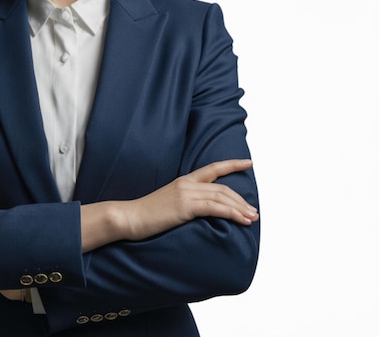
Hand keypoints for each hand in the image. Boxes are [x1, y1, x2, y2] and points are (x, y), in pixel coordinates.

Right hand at [121, 159, 258, 240]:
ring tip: (252, 218)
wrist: (129, 217)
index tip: (248, 162)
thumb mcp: (169, 204)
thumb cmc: (147, 215)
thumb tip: (201, 212)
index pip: (212, 169)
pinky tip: (241, 220)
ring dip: (240, 208)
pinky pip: (214, 207)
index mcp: (183, 181)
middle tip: (254, 212)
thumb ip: (185, 203)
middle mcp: (186, 183)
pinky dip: (231, 213)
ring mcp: (185, 193)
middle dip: (241, 199)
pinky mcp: (185, 205)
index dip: (232, 164)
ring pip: (221, 196)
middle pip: (221, 187)